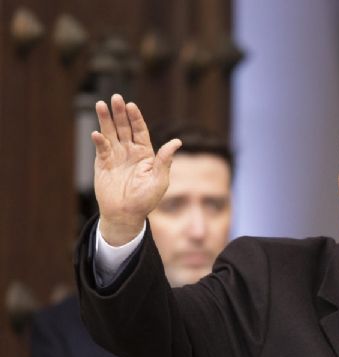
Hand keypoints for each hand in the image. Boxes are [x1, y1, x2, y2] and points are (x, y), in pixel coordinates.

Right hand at [91, 94, 181, 245]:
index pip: (140, 130)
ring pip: (110, 133)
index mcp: (145, 153)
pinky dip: (99, 141)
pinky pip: (101, 149)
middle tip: (115, 97)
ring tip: (100, 105)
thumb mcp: (160, 180)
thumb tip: (178, 142)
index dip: (136, 118)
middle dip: (119, 113)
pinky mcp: (102, 164)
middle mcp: (129, 152)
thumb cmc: (146, 199)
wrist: (126, 214)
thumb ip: (165, 160)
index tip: (131, 105)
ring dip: (105, 119)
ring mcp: (115, 156)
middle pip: (124, 127)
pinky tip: (97, 133)